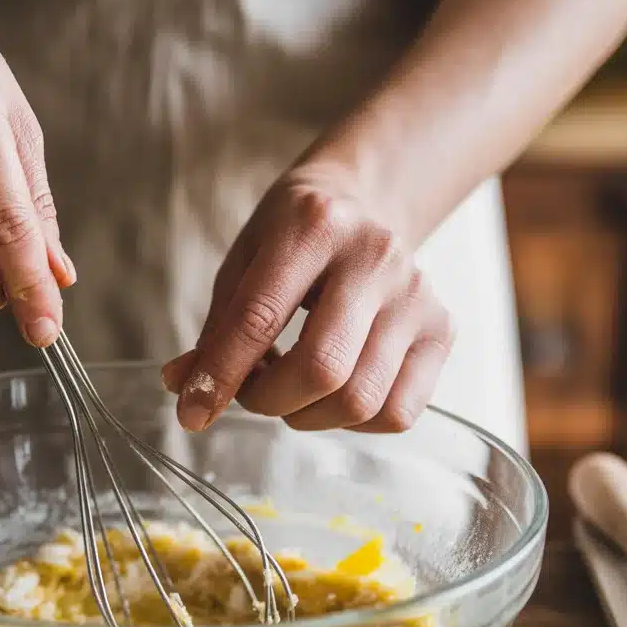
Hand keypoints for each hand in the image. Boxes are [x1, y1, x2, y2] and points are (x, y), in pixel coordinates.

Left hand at [162, 160, 452, 432]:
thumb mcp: (242, 267)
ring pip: (360, 400)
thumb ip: (216, 332)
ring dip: (308, 416)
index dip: (220, 377)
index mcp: (313, 226)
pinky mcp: (442, 329)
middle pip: (321, 370)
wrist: (366, 204)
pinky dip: (354, 422)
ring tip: (291, 390)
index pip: (258, 319)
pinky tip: (335, 393)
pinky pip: (397, 413)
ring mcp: (417, 295)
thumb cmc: (293, 240)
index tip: (192, 414)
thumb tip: (184, 391)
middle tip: (253, 392)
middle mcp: (375, 256)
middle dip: (270, 401)